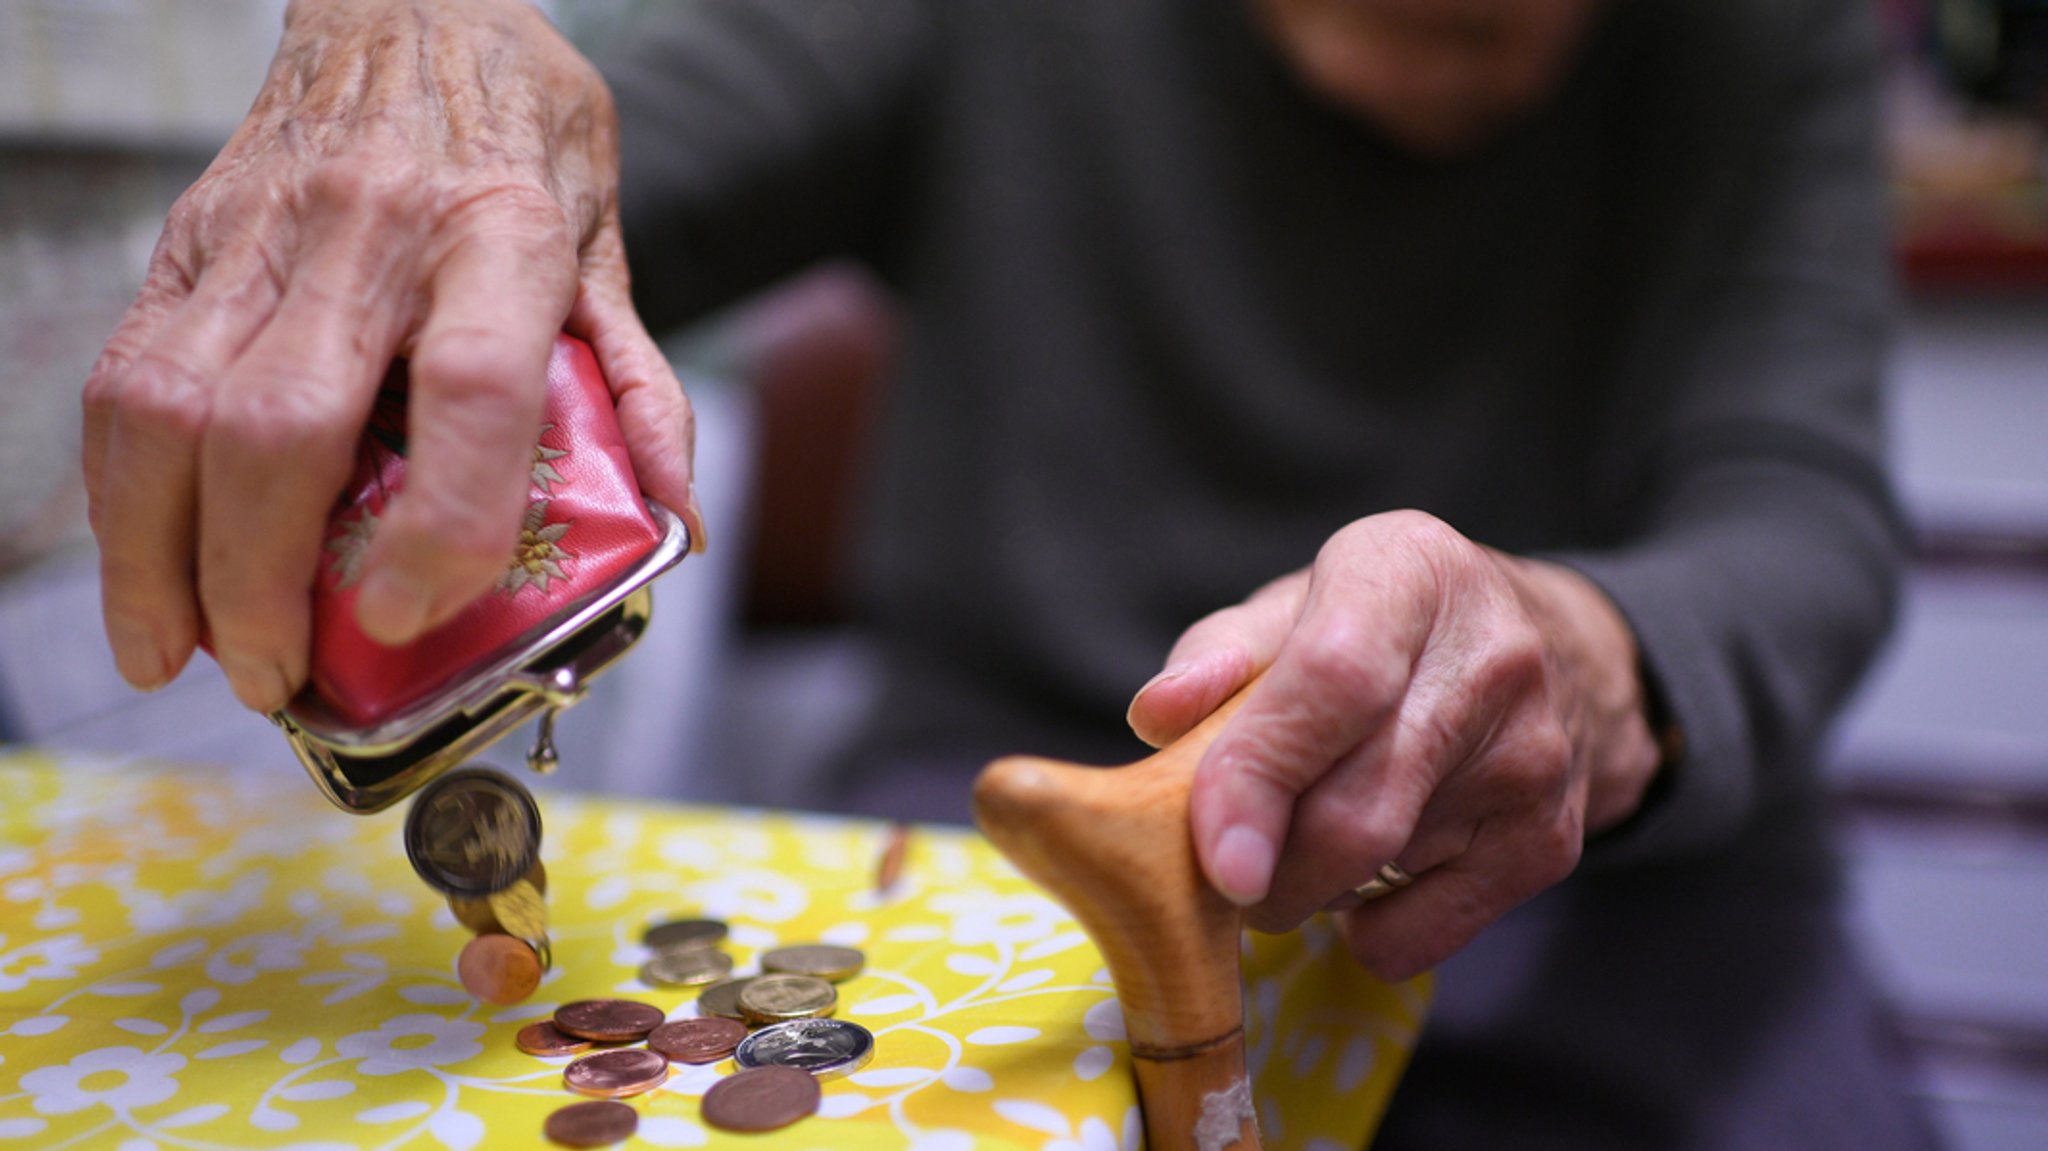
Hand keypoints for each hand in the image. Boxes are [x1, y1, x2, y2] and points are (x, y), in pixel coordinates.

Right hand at [82, 0, 702, 713]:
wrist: (411, 8)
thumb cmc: (518, 135)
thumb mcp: (606, 249)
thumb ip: (637, 386)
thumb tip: (679, 523)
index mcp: (502, 237)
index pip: (472, 390)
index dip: (443, 521)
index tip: (414, 612)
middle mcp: (372, 234)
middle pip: (284, 426)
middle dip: (259, 579)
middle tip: (280, 674)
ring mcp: (264, 234)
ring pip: (171, 409)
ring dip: (160, 555)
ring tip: (182, 650)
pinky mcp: (189, 240)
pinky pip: (127, 375)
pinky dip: (121, 488)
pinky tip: (142, 561)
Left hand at [1126, 510, 1660, 980]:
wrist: (1562, 656)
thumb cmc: (1386, 629)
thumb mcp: (1300, 605)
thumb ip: (1219, 654)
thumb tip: (1157, 715)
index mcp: (1412, 575)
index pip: (1334, 682)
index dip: (1262, 774)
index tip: (1214, 856)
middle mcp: (1491, 661)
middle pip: (1354, 812)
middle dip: (1263, 871)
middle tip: (1223, 867)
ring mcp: (1530, 761)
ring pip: (1375, 878)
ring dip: (1307, 886)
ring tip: (1308, 830)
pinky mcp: (1548, 844)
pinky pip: (1417, 938)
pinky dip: (1363, 929)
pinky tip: (1371, 869)